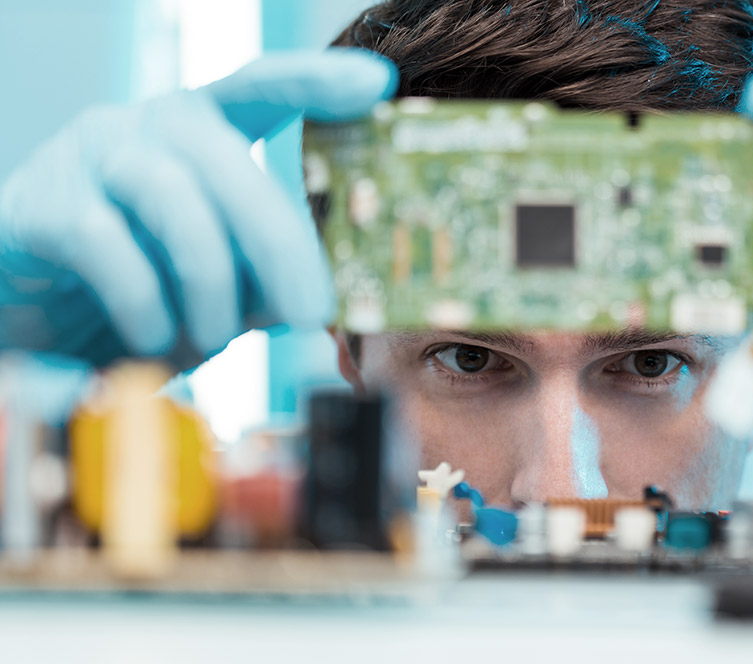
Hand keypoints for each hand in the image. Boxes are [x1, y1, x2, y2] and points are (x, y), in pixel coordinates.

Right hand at [0, 50, 396, 366]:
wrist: (30, 319)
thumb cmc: (142, 291)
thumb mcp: (221, 285)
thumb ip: (267, 280)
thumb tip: (322, 301)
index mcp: (202, 132)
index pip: (259, 89)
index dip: (314, 82)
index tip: (376, 85)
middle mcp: (147, 126)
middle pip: (228, 156)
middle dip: (279, 242)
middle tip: (309, 315)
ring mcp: (88, 156)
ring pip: (174, 196)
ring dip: (210, 279)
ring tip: (217, 336)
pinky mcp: (38, 204)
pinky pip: (104, 240)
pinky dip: (143, 299)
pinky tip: (153, 338)